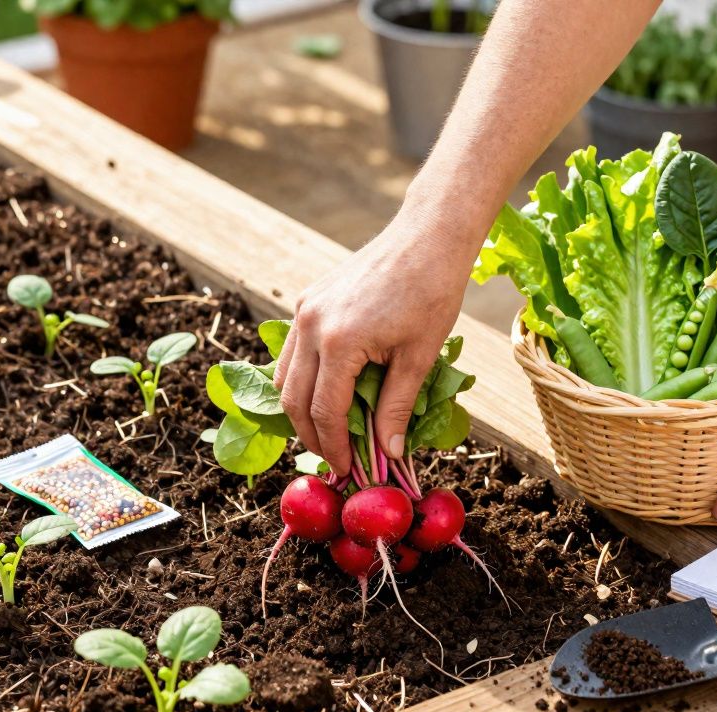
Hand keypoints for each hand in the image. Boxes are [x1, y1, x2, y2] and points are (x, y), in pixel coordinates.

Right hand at [275, 215, 472, 475]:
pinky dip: (303, 379)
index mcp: (339, 342)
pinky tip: (329, 393)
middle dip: (311, 436)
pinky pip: (292, 352)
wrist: (426, 237)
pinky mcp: (307, 300)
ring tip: (330, 432)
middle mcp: (310, 325)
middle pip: (293, 400)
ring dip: (302, 409)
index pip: (324, 412)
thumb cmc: (431, 293)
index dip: (334, 447)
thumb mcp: (419, 357)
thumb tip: (388, 453)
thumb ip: (397, 408)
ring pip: (285, 377)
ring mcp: (304, 310)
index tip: (348, 469)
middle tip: (335, 459)